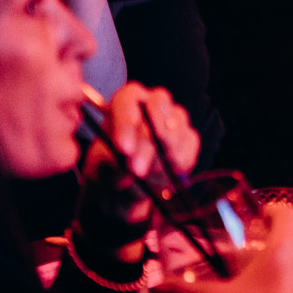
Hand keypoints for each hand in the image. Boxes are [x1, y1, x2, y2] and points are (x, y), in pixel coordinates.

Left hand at [75, 83, 199, 260]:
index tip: (124, 149)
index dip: (127, 121)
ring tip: (151, 172)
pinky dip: (181, 158)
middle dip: (152, 132)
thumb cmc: (110, 173)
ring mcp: (171, 119)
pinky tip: (169, 171)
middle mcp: (149, 105)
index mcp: (123, 105)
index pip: (128, 99)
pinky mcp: (187, 138)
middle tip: (142, 164)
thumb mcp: (102, 168)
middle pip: (159, 102)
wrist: (127, 193)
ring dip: (166, 148)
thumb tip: (127, 155)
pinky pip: (190, 141)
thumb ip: (111, 158)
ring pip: (178, 120)